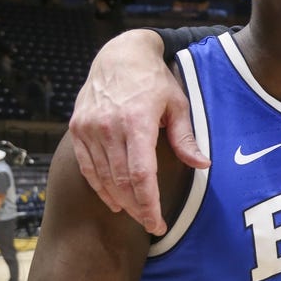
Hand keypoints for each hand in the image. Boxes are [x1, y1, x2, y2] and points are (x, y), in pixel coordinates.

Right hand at [69, 29, 208, 234]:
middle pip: (120, 181)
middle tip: (152, 224)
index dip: (148, 204)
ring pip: (102, 177)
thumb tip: (203, 165)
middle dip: (137, 208)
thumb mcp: (177, 104)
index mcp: (136, 122)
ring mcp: (88, 128)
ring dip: (119, 200)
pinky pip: (87, 167)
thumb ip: (185, 137)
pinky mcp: (77, 129)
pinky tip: (113, 200)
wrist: (118, 55)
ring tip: (137, 214)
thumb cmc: (153, 80)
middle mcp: (107, 127)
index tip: (157, 223)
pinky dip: (100, 186)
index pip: (139, 175)